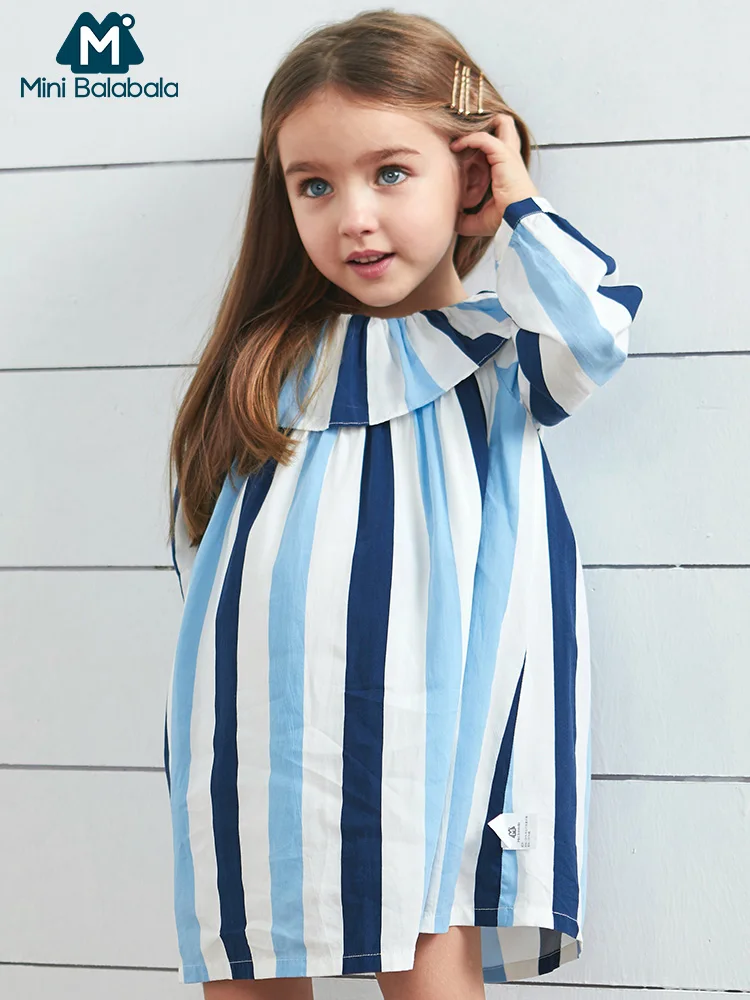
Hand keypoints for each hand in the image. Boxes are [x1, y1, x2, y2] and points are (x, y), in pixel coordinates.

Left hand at [449, 113, 538, 236]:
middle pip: (506, 126)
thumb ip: (466, 218)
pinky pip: (483, 138)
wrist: (518, 221)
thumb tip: (452, 221)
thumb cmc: (505, 220)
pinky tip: (456, 146)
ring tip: (460, 131)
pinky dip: (469, 138)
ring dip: (480, 123)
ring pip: (500, 122)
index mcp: (507, 170)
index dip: (481, 141)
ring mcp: (509, 154)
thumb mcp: (481, 220)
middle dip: (488, 121)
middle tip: (465, 127)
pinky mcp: (504, 154)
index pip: (497, 146)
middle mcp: (510, 157)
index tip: (459, 147)